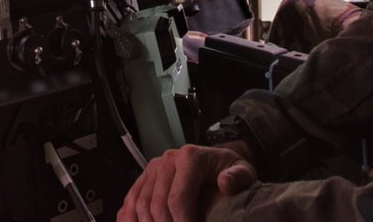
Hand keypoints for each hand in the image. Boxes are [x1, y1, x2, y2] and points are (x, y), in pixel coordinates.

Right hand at [117, 144, 256, 221]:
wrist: (216, 160)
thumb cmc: (227, 169)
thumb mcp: (243, 170)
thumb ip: (238, 177)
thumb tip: (225, 183)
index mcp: (190, 157)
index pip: (177, 198)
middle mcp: (167, 160)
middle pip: (156, 205)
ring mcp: (153, 168)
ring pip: (140, 204)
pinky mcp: (146, 177)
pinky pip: (131, 199)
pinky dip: (130, 218)